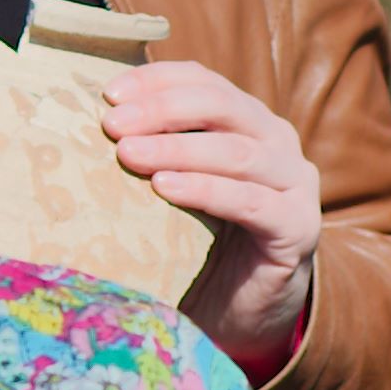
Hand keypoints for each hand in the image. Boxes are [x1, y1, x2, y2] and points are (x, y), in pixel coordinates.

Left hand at [105, 60, 319, 370]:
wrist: (246, 309)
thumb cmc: (203, 241)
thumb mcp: (178, 184)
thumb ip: (156, 149)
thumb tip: (94, 121)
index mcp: (250, 121)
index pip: (205, 81)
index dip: (158, 80)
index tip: (110, 93)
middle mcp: (279, 143)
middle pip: (223, 106)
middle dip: (163, 109)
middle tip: (113, 125)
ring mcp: (295, 184)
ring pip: (236, 153)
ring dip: (177, 149)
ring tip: (129, 154)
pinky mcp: (297, 228)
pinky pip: (250, 202)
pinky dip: (205, 190)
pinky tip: (166, 188)